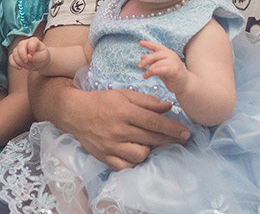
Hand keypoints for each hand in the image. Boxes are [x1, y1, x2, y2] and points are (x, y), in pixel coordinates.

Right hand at [9, 36, 49, 70]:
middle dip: (22, 56)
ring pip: (14, 53)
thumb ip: (36, 56)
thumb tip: (28, 57)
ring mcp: (19, 49)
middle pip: (20, 47)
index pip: (31, 42)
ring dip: (20, 61)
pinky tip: (20, 68)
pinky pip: (11, 58)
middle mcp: (25, 43)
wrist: (40, 62)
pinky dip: (14, 64)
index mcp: (33, 41)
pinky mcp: (16, 55)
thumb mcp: (43, 57)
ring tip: (27, 65)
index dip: (31, 49)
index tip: (32, 56)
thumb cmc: (42, 57)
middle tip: (27, 62)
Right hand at [63, 88, 189, 170]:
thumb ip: (146, 101)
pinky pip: (125, 166)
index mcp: (123, 111)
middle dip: (169, 140)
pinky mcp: (104, 156)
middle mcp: (118, 129)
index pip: (154, 122)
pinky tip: (136, 155)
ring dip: (149, 150)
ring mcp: (110, 145)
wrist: (73, 111)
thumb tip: (168, 107)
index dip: (172, 128)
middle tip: (179, 139)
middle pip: (151, 138)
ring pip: (140, 154)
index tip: (186, 133)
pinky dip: (133, 162)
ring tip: (149, 144)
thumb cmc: (101, 101)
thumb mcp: (123, 94)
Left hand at [139, 40, 187, 93]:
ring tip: (145, 76)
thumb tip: (142, 57)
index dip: (149, 44)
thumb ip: (153, 61)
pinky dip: (153, 71)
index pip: (157, 46)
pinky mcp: (174, 70)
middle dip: (146, 60)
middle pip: (156, 54)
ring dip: (149, 70)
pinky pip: (161, 69)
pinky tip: (149, 74)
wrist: (186, 85)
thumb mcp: (161, 66)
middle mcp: (171, 56)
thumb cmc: (172, 75)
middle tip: (139, 66)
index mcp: (168, 53)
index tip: (140, 43)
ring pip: (157, 63)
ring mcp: (174, 62)